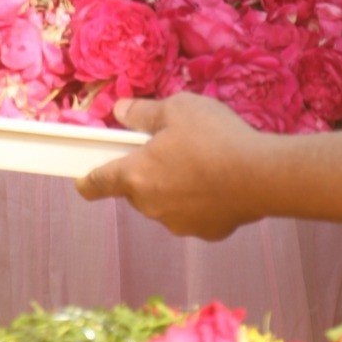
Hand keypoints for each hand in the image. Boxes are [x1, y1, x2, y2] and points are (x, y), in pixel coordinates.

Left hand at [76, 93, 264, 238]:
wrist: (260, 175)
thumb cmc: (213, 137)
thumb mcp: (175, 109)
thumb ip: (142, 113)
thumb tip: (119, 111)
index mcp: (136, 175)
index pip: (98, 182)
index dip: (87, 180)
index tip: (81, 180)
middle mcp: (151, 205)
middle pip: (136, 189)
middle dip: (146, 172)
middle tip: (168, 147)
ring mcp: (179, 223)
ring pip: (165, 202)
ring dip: (173, 186)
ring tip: (200, 160)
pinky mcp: (207, 232)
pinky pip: (193, 213)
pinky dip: (198, 199)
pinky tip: (218, 180)